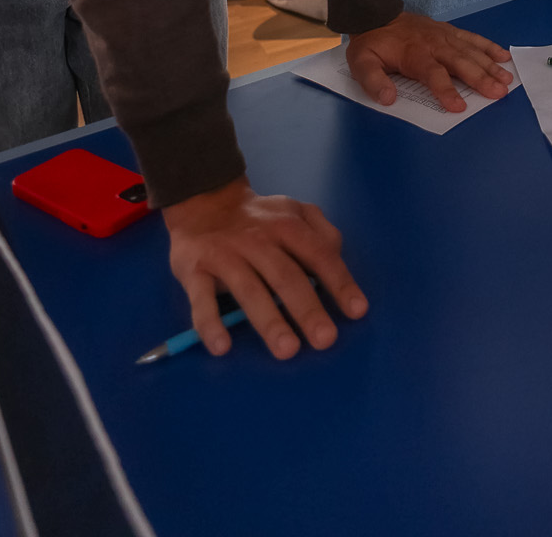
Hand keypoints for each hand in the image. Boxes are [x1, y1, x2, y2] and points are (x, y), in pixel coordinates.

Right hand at [165, 175, 365, 360]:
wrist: (204, 201)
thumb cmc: (261, 219)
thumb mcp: (295, 212)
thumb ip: (321, 233)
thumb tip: (338, 259)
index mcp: (288, 226)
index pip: (318, 254)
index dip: (339, 281)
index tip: (357, 311)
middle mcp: (258, 240)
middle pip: (286, 275)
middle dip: (307, 308)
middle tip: (325, 340)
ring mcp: (225, 255)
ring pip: (249, 289)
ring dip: (268, 320)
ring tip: (287, 350)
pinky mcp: (194, 270)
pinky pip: (201, 300)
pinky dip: (209, 323)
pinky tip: (222, 346)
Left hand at [345, 12, 511, 114]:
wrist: (378, 12)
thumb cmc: (373, 43)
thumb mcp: (362, 63)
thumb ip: (373, 81)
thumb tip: (388, 99)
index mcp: (415, 55)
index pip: (434, 75)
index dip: (447, 90)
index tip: (459, 107)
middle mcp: (435, 45)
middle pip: (461, 63)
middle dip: (481, 78)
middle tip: (499, 93)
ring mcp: (445, 36)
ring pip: (471, 51)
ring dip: (490, 66)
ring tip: (507, 80)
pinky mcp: (450, 31)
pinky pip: (472, 38)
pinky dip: (489, 46)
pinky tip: (503, 57)